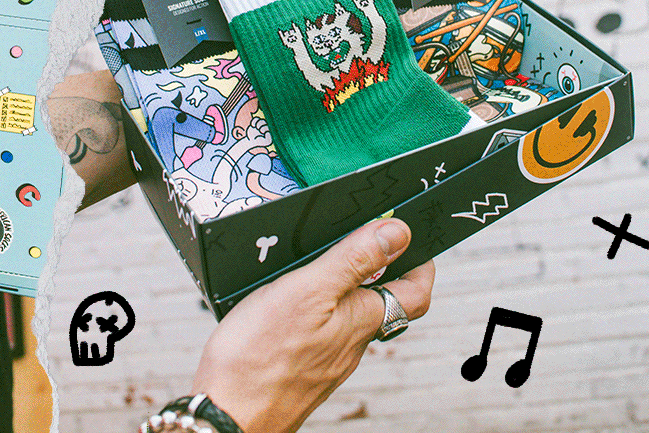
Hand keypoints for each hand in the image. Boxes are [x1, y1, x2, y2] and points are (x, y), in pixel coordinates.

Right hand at [190, 218, 432, 432]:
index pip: (415, 293)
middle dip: (369, 272)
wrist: (229, 415)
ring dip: (334, 293)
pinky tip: (278, 309)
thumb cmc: (260, 358)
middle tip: (351, 242)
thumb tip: (399, 233)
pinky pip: (317, 336)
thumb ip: (353, 261)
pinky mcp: (300, 371)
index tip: (406, 238)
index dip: (419, 263)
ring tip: (304, 269)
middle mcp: (351, 344)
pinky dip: (308, 315)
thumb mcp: (308, 291)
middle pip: (378, 303)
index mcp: (361, 320)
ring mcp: (326, 361)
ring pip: (344, 320)